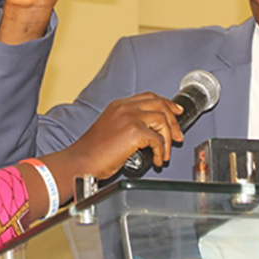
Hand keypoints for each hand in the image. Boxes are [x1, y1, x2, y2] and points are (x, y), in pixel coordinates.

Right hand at [18, 94, 183, 219]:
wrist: (80, 162)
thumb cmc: (93, 152)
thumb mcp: (110, 128)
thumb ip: (128, 124)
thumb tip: (149, 132)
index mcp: (119, 105)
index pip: (149, 97)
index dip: (166, 104)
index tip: (175, 112)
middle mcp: (125, 107)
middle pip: (160, 104)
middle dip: (173, 120)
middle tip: (178, 135)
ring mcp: (129, 117)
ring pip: (162, 120)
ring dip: (168, 139)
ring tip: (165, 153)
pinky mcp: (134, 132)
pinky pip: (158, 139)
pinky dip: (162, 151)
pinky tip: (157, 160)